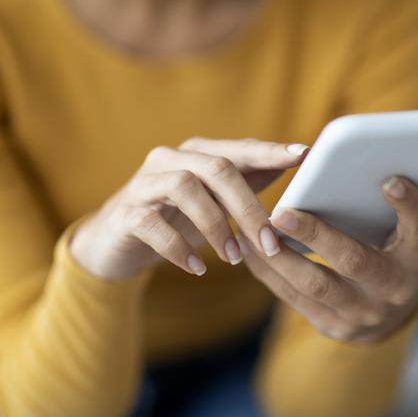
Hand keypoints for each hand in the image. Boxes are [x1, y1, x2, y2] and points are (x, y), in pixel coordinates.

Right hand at [70, 138, 308, 279]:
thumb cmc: (174, 219)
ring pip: (184, 187)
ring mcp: (143, 184)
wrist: (114, 246)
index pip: (239, 148)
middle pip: (217, 168)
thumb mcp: (214, 202)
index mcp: (197, 154)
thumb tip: (296, 166)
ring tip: (233, 259)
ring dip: (215, 225)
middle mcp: (170, 160)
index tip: (302, 156)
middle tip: (269, 243)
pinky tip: (196, 267)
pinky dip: (177, 247)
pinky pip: (150, 222)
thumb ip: (248, 182)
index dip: (270, 152)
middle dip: (247, 207)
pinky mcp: (123, 213)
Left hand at [238, 176, 417, 342]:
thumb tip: (378, 158)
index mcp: (416, 258)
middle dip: (317, 236)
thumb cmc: (393, 254)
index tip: (389, 180)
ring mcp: (362, 313)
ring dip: (279, 256)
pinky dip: (268, 271)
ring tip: (253, 228)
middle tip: (282, 213)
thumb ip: (394, 204)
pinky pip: (293, 298)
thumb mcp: (404, 234)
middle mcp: (393, 288)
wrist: (390, 315)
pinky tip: (248, 247)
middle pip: (355, 261)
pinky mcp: (333, 325)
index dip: (409, 206)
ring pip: (315, 284)